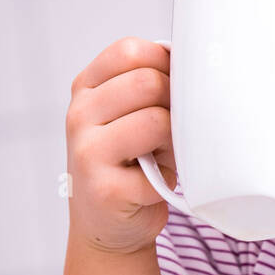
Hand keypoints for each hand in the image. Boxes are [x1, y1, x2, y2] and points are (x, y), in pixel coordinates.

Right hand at [66, 37, 176, 254]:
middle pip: (148, 82)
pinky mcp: (104, 189)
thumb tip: (195, 68)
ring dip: (174, 142)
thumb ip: (151, 85)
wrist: (109, 223)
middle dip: (175, 105)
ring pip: (156, 121)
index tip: (174, 90)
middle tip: (172, 131)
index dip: (164, 65)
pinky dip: (168, 180)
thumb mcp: (132, 113)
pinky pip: (160, 171)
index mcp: (86, 88)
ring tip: (163, 157)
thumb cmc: (133, 162)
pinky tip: (153, 187)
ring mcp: (87, 151)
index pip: (130, 51)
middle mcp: (79, 115)